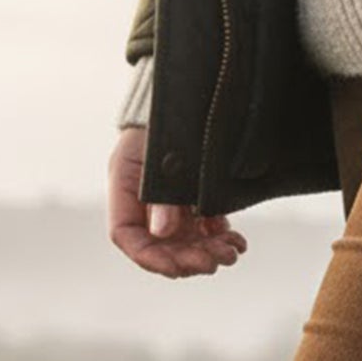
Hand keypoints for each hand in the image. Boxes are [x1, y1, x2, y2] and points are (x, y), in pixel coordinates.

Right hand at [107, 127, 247, 277]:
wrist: (193, 92)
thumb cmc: (170, 117)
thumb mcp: (163, 153)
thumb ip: (163, 195)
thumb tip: (163, 233)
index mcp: (125, 185)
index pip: (126, 235)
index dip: (149, 257)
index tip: (177, 268)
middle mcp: (145, 200)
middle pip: (160, 246)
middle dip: (188, 259)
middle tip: (215, 261)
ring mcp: (171, 203)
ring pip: (186, 244)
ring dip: (209, 253)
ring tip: (232, 250)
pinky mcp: (193, 203)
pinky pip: (205, 232)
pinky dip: (220, 239)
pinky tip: (236, 240)